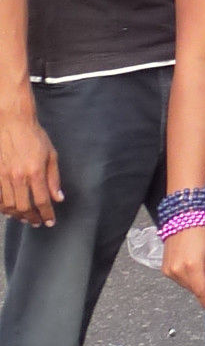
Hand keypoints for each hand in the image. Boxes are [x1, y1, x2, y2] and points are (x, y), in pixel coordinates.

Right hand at [0, 105, 61, 226]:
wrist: (12, 122)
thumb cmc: (34, 137)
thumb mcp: (51, 155)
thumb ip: (54, 178)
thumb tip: (58, 198)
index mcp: (35, 172)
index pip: (42, 201)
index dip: (47, 214)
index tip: (50, 221)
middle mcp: (18, 177)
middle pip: (24, 207)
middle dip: (32, 218)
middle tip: (37, 222)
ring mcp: (3, 176)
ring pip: (8, 206)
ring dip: (17, 215)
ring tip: (24, 218)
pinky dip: (3, 207)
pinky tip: (9, 209)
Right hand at [162, 224, 204, 312]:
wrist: (182, 220)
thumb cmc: (201, 234)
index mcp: (193, 266)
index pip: (200, 291)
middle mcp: (178, 271)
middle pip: (193, 289)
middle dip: (201, 287)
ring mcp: (169, 271)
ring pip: (185, 285)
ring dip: (193, 281)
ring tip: (196, 263)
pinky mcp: (164, 269)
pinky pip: (177, 279)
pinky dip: (185, 277)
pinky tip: (188, 264)